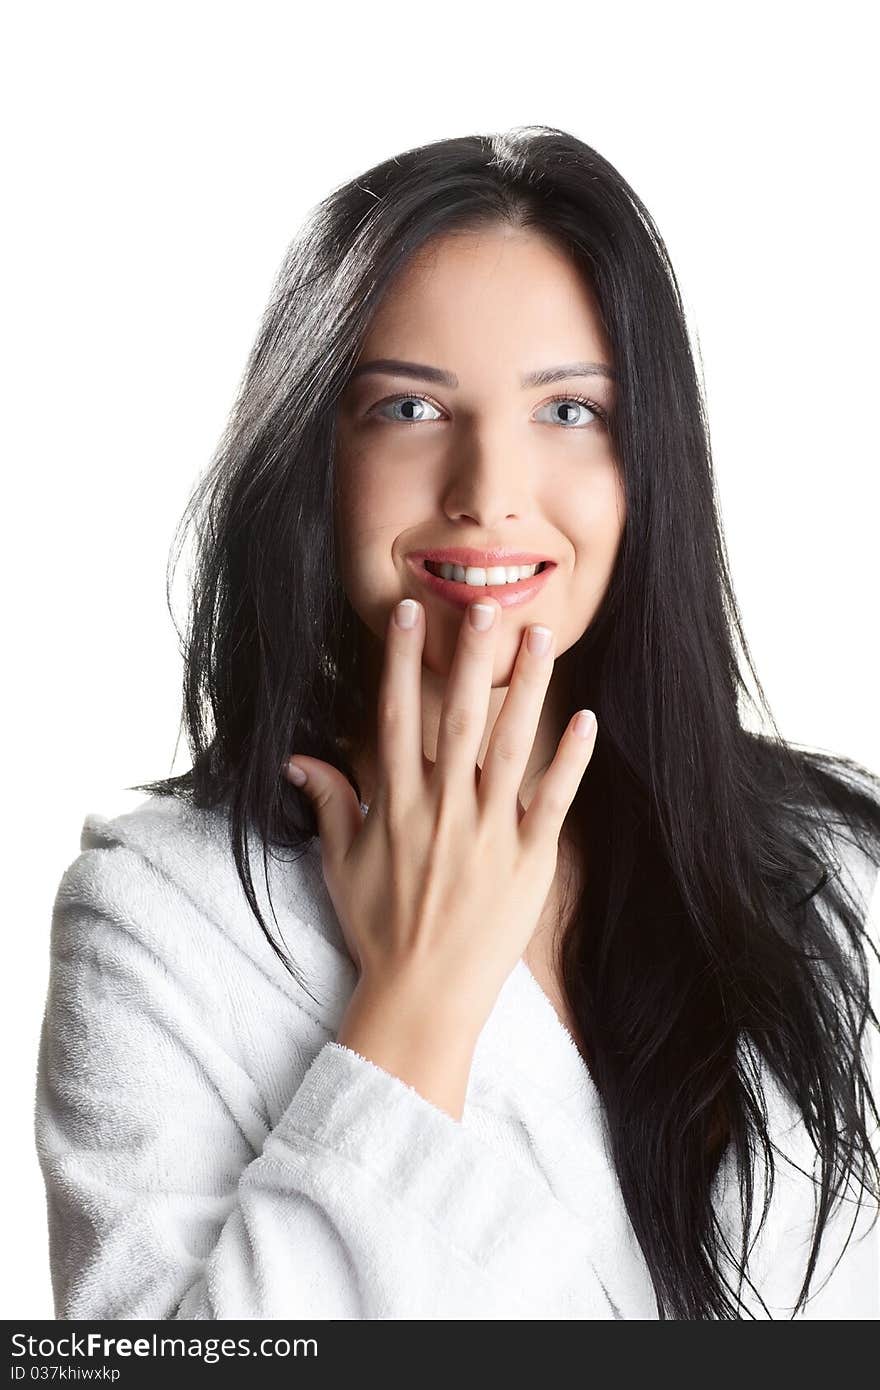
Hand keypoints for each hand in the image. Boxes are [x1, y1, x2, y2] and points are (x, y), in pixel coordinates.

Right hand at [283, 595, 597, 1037]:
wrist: (423, 996)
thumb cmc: (380, 929)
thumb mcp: (341, 865)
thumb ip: (329, 803)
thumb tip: (296, 759)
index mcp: (397, 804)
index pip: (395, 716)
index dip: (400, 661)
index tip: (409, 614)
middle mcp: (443, 809)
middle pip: (458, 718)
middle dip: (470, 657)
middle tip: (483, 604)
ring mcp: (489, 833)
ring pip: (510, 746)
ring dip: (526, 690)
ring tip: (539, 639)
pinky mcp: (528, 860)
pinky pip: (552, 801)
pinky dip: (570, 761)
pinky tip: (586, 719)